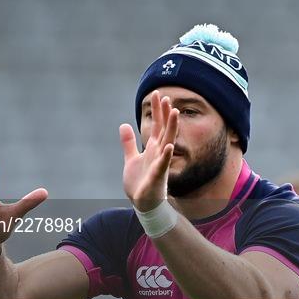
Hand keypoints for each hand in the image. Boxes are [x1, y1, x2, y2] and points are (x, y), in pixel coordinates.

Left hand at [119, 91, 178, 211]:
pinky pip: (163, 165)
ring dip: (171, 128)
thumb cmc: (140, 182)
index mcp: (152, 148)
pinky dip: (166, 156)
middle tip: (166, 97)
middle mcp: (158, 153)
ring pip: (167, 142)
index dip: (157, 111)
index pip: (156, 126)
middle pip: (164, 129)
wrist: (142, 203)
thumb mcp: (131, 159)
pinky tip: (169, 146)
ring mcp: (159, 164)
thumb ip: (129, 142)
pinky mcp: (157, 177)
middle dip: (165, 114)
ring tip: (174, 113)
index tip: (158, 95)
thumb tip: (123, 125)